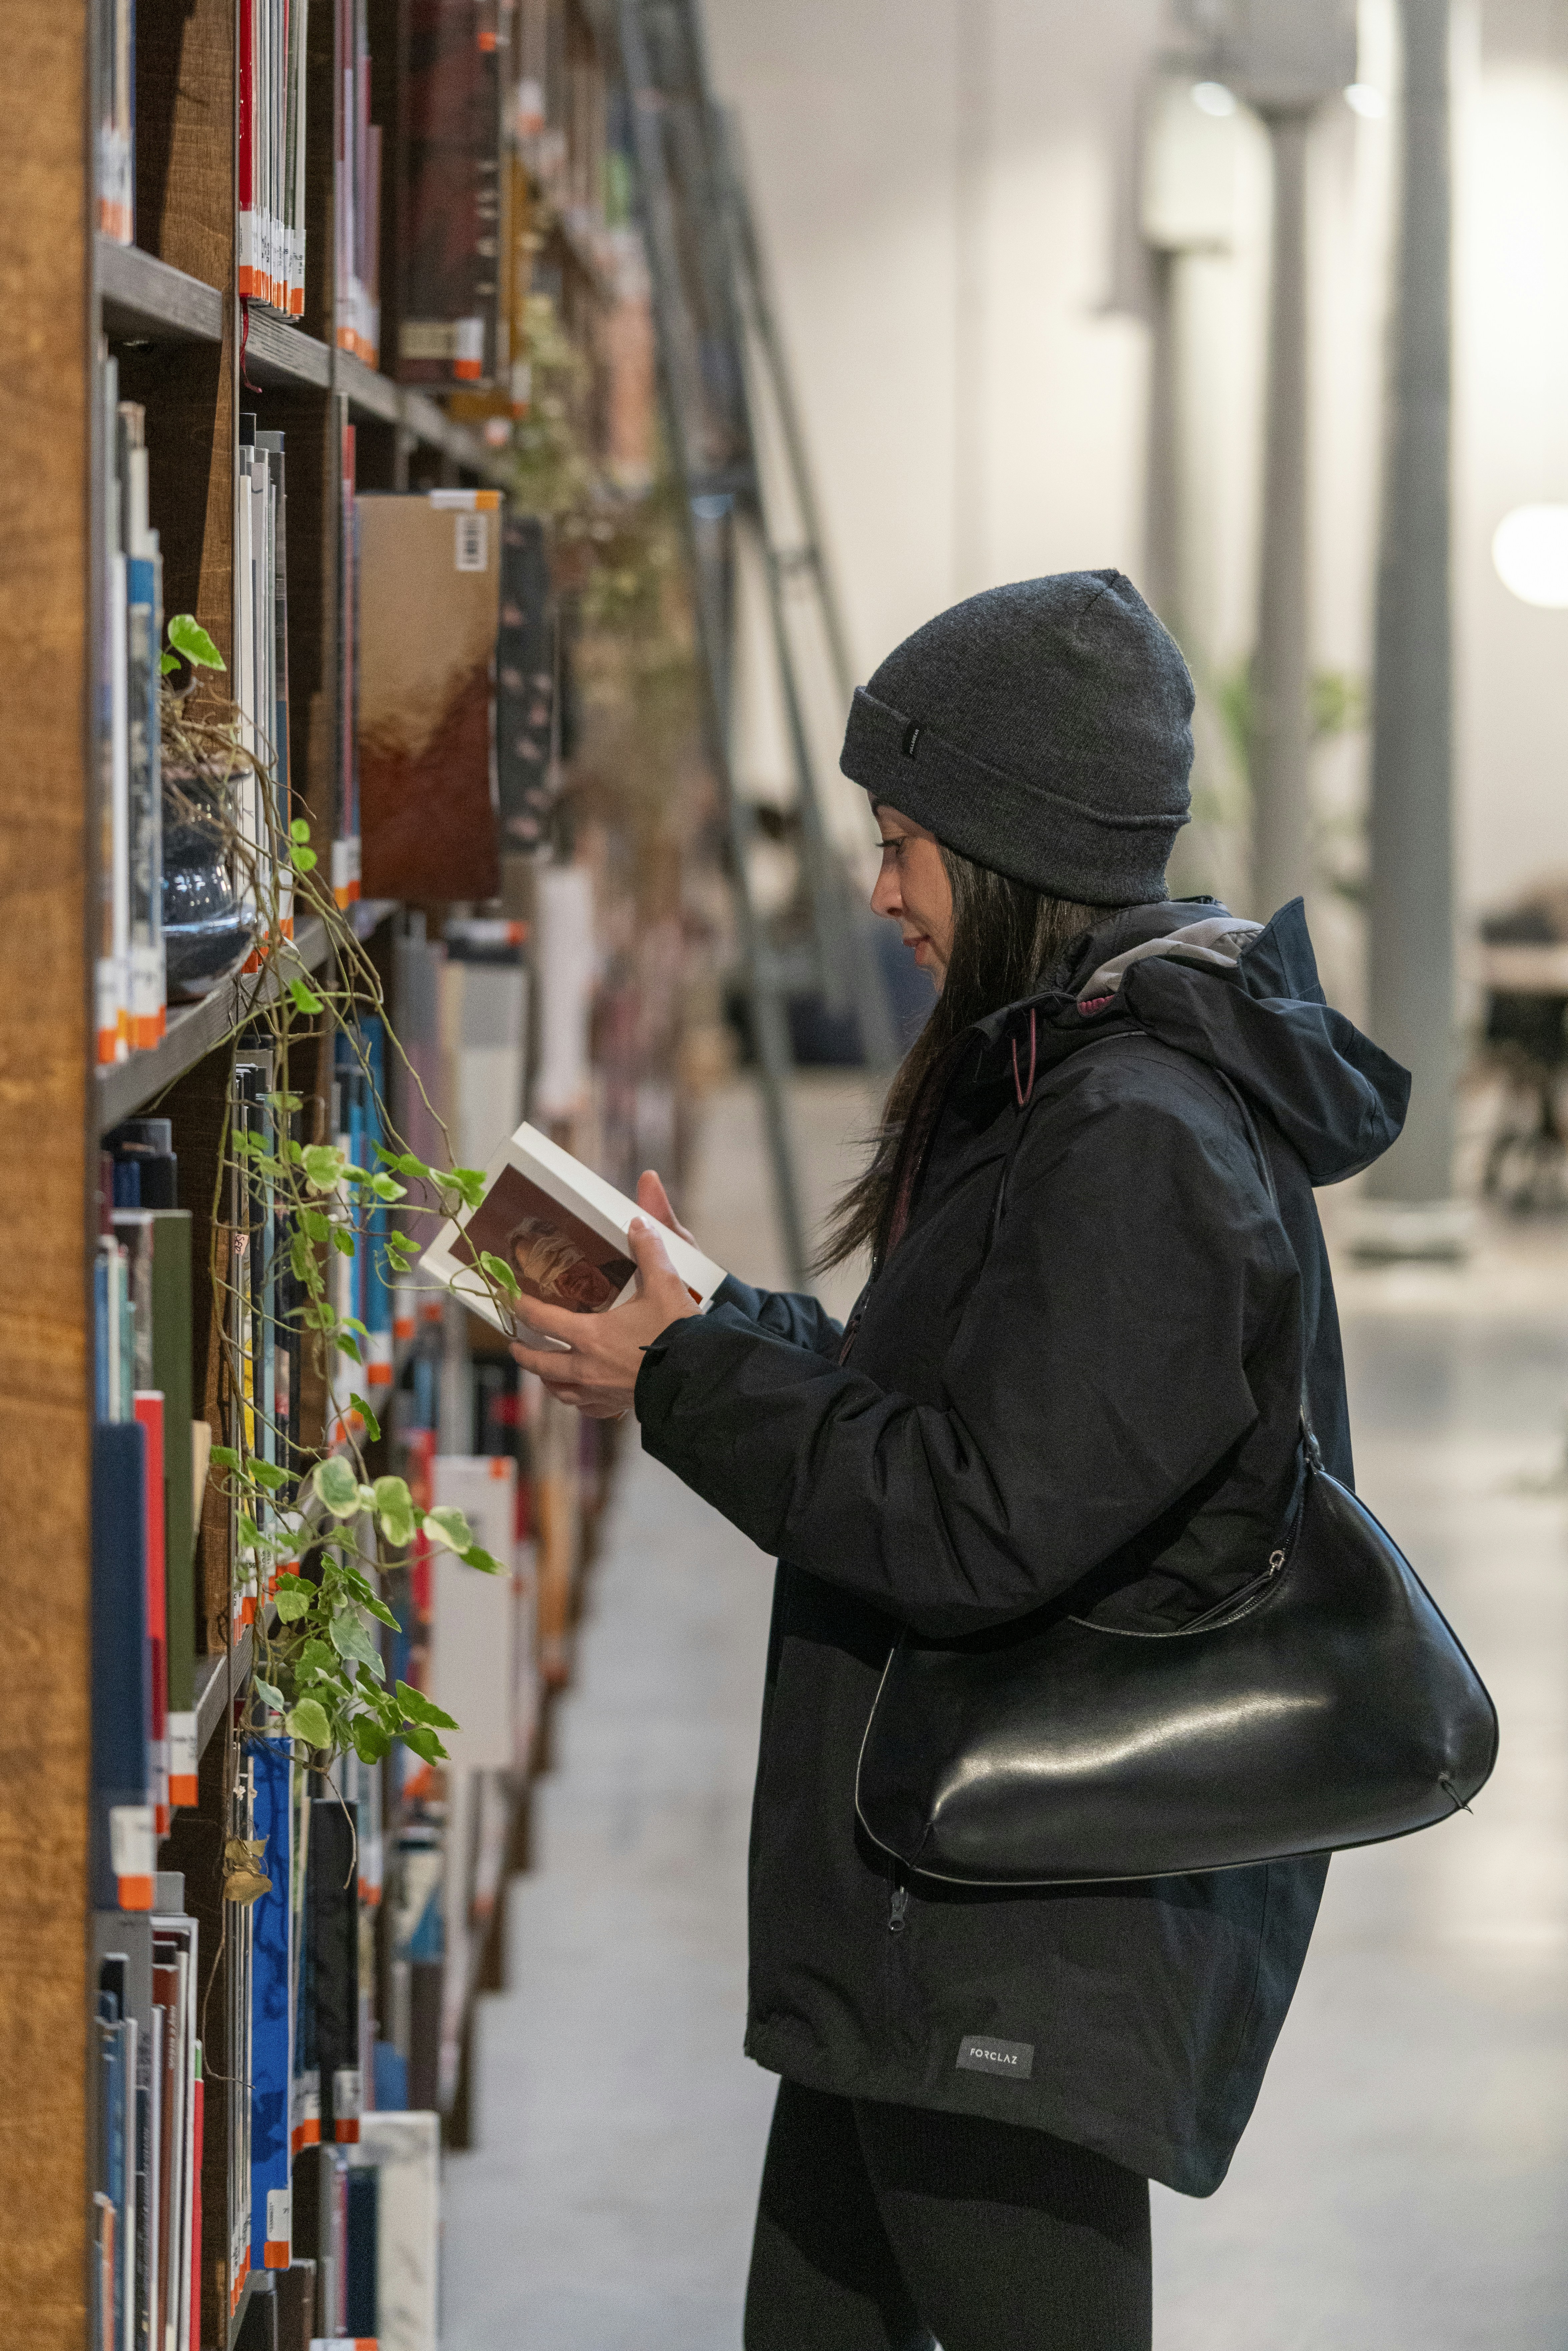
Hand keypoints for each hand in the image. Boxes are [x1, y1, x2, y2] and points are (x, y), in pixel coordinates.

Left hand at [509, 1174, 700, 1417]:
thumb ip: (649, 1250)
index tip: (512, 1300)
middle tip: (516, 1344)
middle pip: (541, 1363)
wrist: (700, 1378)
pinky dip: (577, 1400)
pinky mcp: (617, 1406)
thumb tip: (638, 1221)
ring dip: (547, 1378)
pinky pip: (586, 1408)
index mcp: (591, 1335)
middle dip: (524, 1352)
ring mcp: (601, 1391)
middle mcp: (588, 1367)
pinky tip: (580, 1395)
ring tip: (544, 1370)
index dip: (523, 1308)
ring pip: (560, 1390)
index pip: (543, 1320)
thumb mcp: (665, 1284)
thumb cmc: (679, 1334)